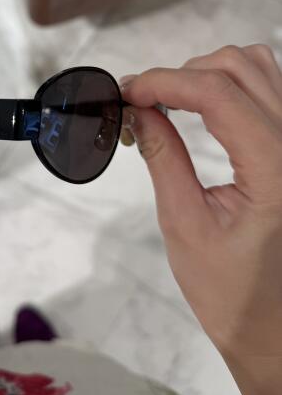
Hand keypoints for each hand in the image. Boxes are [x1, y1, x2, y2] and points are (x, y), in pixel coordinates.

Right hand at [120, 45, 281, 394]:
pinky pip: (266, 87)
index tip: (127, 92)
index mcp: (275, 170)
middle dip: (181, 74)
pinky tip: (200, 109)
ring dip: (206, 73)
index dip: (163, 81)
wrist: (275, 327)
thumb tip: (135, 110)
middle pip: (237, 66)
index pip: (216, 93)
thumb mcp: (184, 224)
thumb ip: (162, 156)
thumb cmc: (234, 293)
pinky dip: (226, 85)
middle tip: (142, 101)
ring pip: (256, 66)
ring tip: (170, 102)